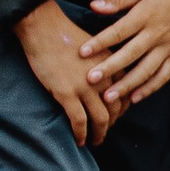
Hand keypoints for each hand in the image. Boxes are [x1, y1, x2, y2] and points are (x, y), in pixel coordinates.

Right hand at [16, 0, 113, 148]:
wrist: (44, 28)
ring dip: (100, 134)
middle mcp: (104, 77)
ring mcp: (86, 86)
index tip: (115, 116)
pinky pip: (79, 121)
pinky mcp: (67, 93)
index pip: (125, 93)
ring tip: (95, 142)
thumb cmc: (65, 34)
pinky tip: (79, 141)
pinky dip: (81, 134)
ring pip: (101, 119)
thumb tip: (101, 79)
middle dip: (112, 124)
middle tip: (105, 131)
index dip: (122, 109)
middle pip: (115, 109)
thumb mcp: (94, 45)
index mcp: (112, 64)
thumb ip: (103, 63)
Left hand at [83, 0, 169, 116]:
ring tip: (109, 98)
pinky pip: (163, 75)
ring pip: (146, 70)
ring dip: (127, 85)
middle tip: (90, 80)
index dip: (100, 42)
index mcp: (147, 14)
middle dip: (110, 69)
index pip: (119, 31)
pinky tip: (134, 98)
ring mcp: (169, 46)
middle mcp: (158, 33)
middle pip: (130, 54)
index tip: (82, 52)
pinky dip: (149, 88)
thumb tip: (93, 6)